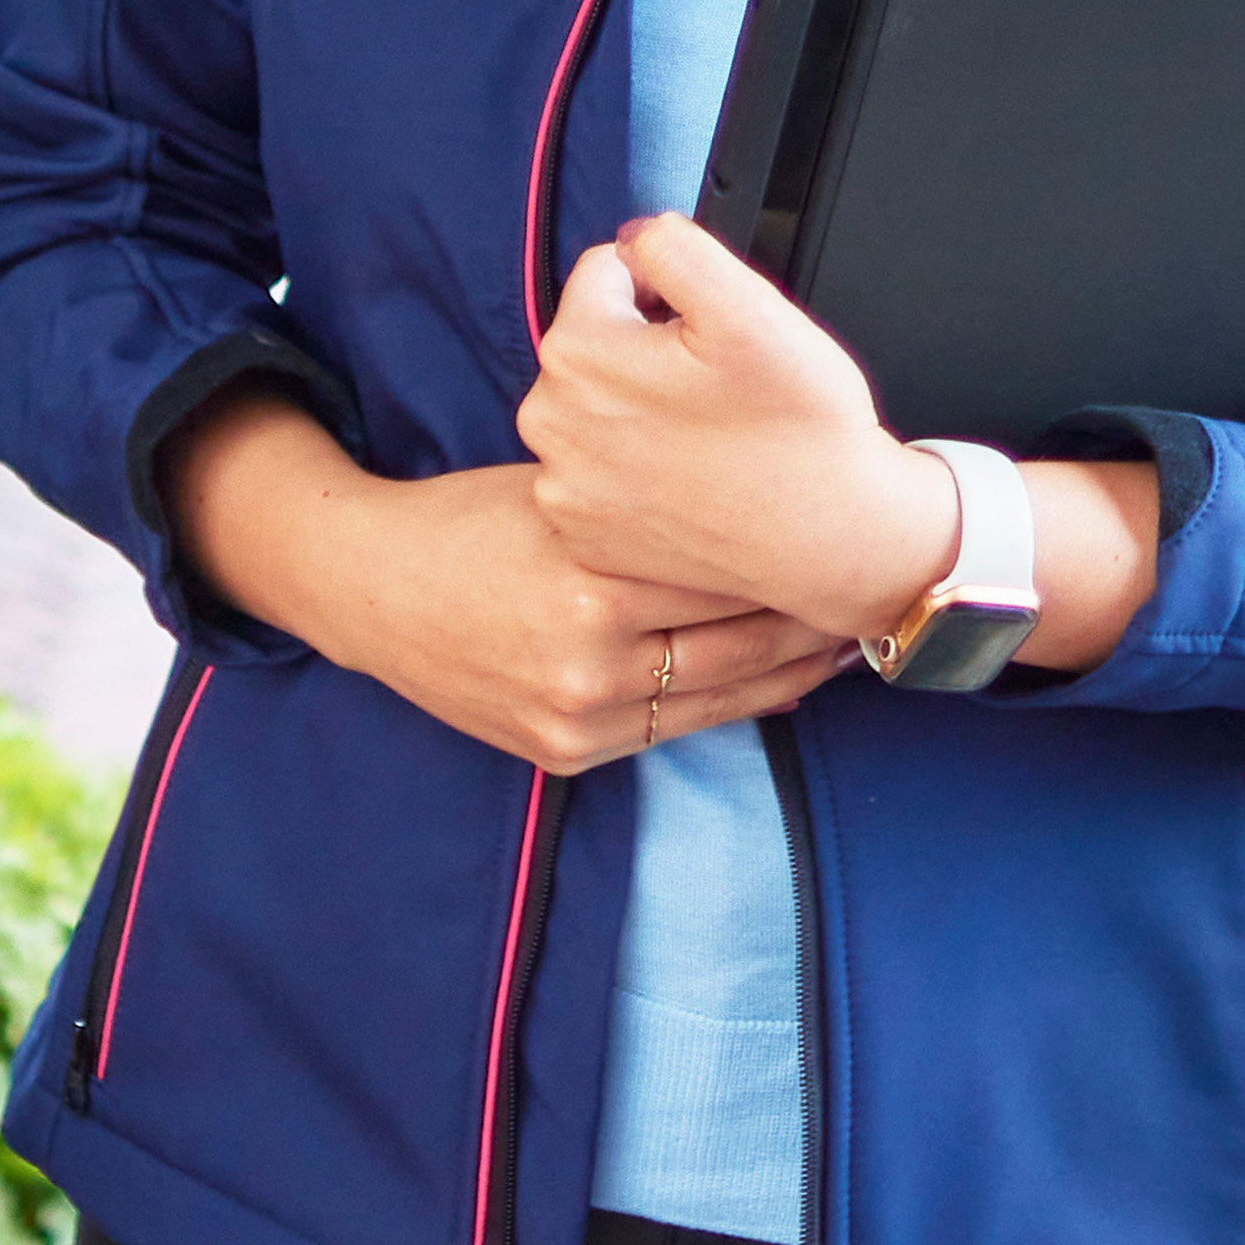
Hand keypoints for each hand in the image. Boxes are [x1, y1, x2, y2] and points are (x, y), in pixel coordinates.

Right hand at [165, 397, 856, 776]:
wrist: (373, 589)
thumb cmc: (470, 520)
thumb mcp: (561, 493)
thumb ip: (651, 511)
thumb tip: (755, 504)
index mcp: (593, 579)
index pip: (730, 572)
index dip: (796, 557)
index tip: (844, 534)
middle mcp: (591, 659)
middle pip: (742, 641)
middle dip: (813, 617)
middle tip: (871, 591)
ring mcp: (580, 715)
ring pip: (723, 695)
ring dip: (793, 668)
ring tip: (845, 638)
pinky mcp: (567, 750)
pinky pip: (679, 731)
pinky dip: (739, 704)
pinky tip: (783, 680)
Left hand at [523, 216, 962, 629]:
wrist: (833, 538)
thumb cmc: (799, 426)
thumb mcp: (748, 303)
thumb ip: (674, 244)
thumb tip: (634, 240)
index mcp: (578, 354)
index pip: (607, 273)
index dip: (669, 292)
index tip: (711, 339)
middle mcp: (549, 424)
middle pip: (594, 342)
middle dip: (647, 351)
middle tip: (716, 392)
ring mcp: (562, 490)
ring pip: (597, 407)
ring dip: (640, 409)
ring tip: (706, 439)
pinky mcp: (583, 537)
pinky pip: (599, 473)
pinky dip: (636, 472)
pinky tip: (689, 483)